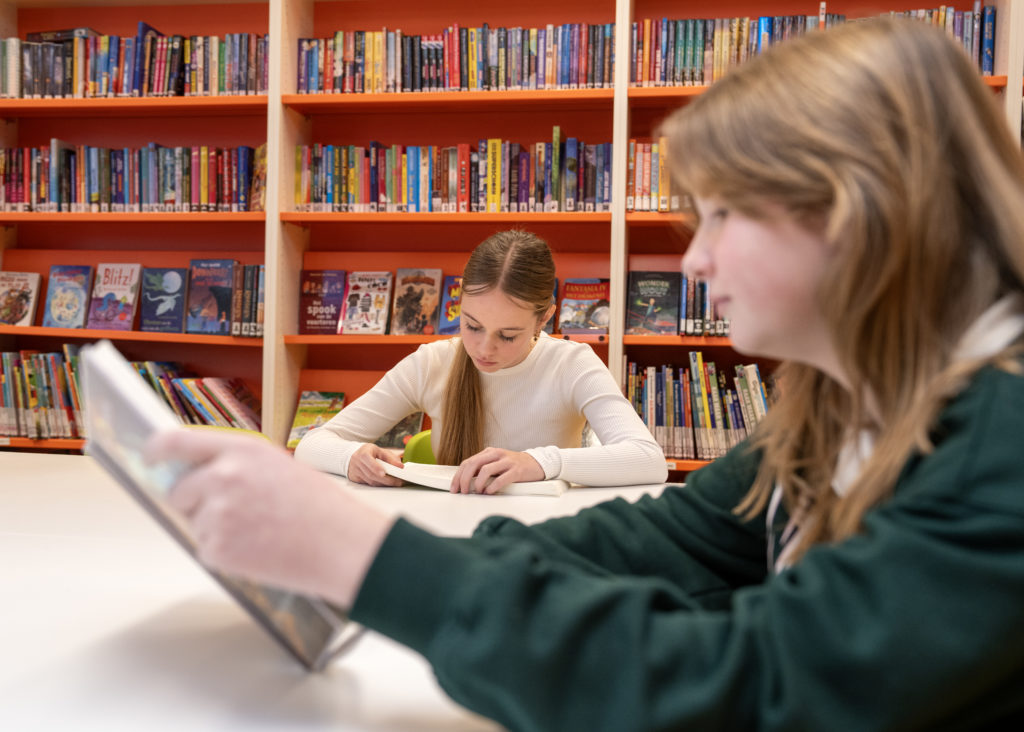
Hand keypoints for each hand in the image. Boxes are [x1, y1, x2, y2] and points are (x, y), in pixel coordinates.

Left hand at [144, 429, 393, 606]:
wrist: (341, 546)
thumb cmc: (319, 508)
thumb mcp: (278, 466)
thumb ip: (235, 464)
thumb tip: (196, 474)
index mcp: (240, 450)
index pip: (175, 441)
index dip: (157, 450)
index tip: (150, 457)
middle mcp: (222, 476)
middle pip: (178, 490)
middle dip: (194, 502)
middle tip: (233, 513)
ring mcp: (216, 512)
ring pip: (194, 522)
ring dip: (217, 530)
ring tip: (260, 531)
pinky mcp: (216, 547)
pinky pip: (206, 548)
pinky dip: (226, 552)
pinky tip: (259, 548)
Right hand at [347, 443, 404, 486]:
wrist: (356, 456)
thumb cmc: (370, 452)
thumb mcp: (380, 451)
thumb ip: (391, 458)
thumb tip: (400, 466)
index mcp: (363, 452)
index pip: (368, 460)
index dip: (375, 467)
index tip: (384, 473)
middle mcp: (357, 462)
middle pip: (371, 474)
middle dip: (386, 479)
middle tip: (398, 481)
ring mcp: (354, 471)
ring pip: (370, 481)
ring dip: (384, 483)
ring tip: (395, 483)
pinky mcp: (355, 478)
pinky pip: (368, 484)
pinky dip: (379, 484)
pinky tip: (386, 483)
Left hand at [451, 447, 544, 494]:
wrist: (536, 464)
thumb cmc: (514, 466)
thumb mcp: (496, 463)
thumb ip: (482, 469)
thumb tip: (465, 482)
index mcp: (489, 452)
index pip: (468, 462)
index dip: (458, 476)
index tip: (454, 487)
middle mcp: (496, 454)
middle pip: (473, 464)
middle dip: (464, 480)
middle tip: (463, 491)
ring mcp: (507, 461)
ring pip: (485, 470)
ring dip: (478, 484)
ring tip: (477, 492)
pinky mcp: (516, 470)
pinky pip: (501, 478)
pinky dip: (492, 487)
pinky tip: (489, 492)